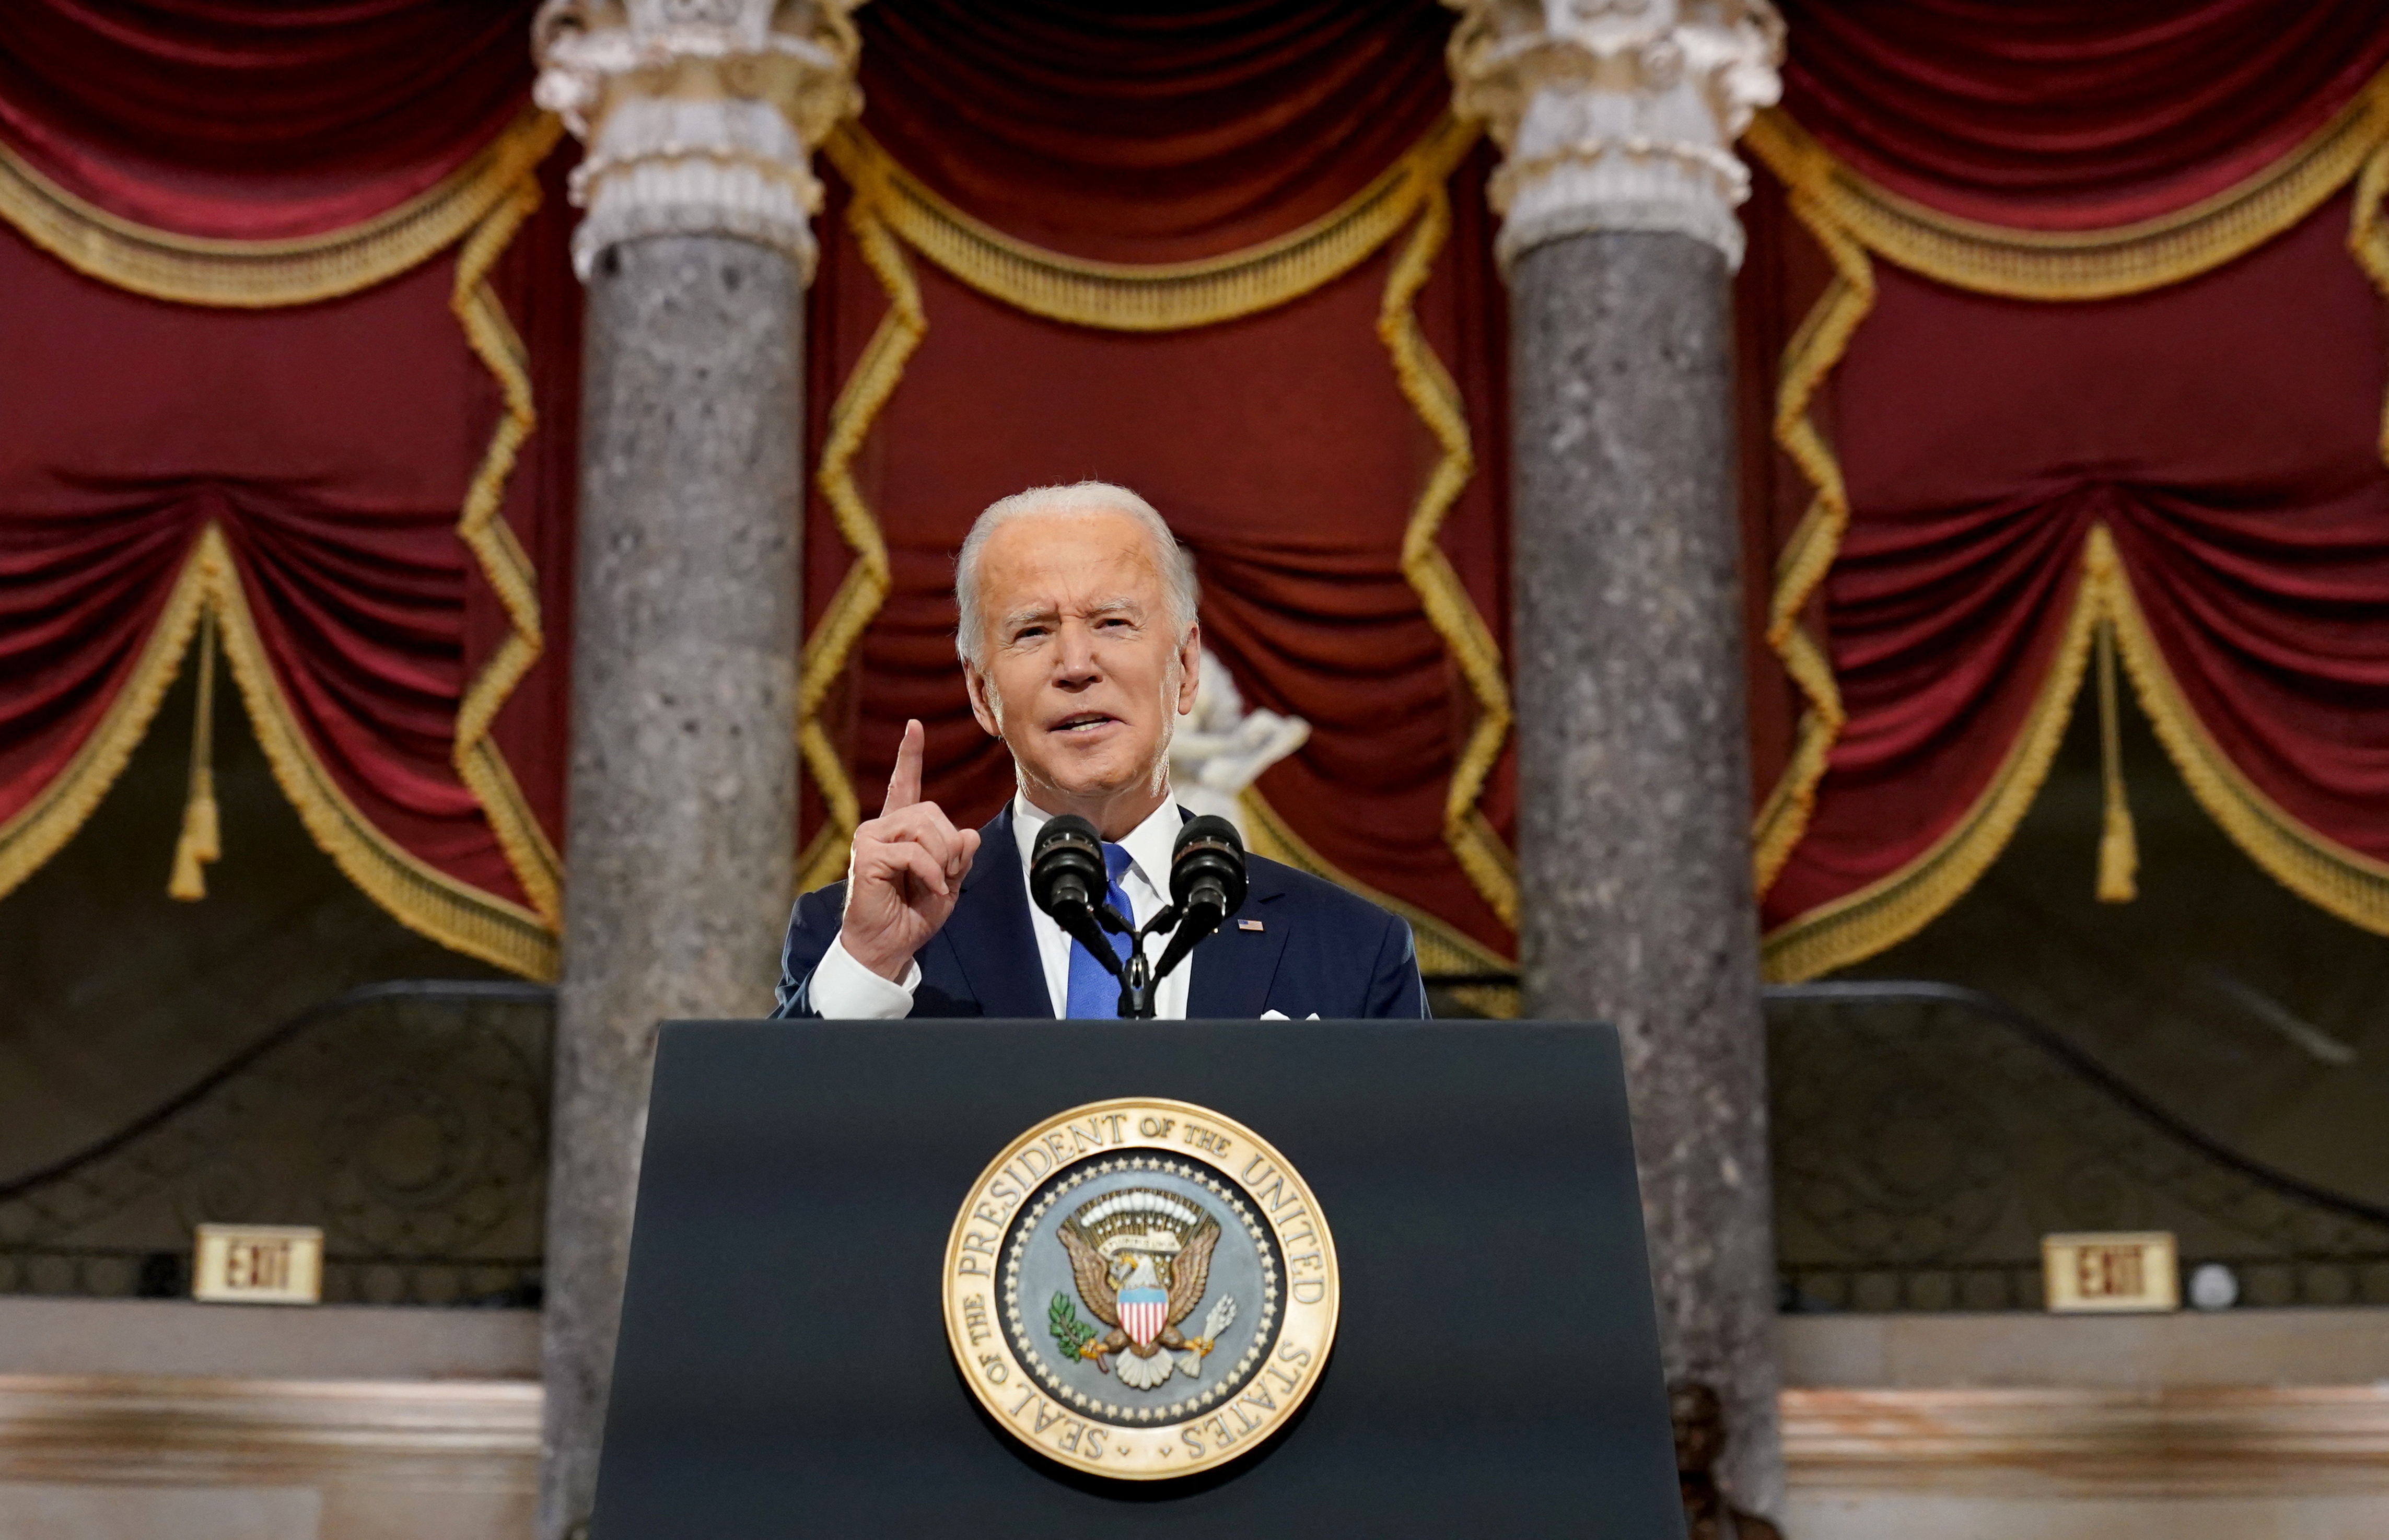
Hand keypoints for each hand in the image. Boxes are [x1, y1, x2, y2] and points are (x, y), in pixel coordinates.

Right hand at [838, 719, 981, 981]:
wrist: (888, 946)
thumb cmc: (912, 915)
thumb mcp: (948, 881)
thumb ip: (960, 855)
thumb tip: (968, 834)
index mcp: (899, 829)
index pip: (903, 785)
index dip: (909, 755)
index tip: (914, 727)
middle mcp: (880, 827)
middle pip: (931, 811)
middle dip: (951, 844)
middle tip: (947, 875)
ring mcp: (869, 839)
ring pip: (924, 827)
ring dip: (942, 859)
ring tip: (936, 883)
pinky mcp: (865, 856)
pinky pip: (914, 851)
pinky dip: (932, 873)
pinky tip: (929, 889)